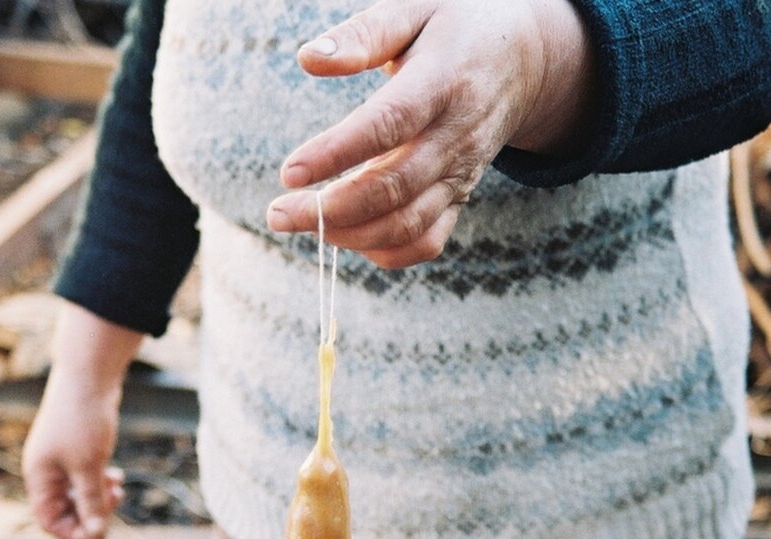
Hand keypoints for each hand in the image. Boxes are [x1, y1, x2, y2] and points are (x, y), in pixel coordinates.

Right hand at [22, 303, 141, 538]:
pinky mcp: (76, 451)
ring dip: (100, 498)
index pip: (49, 521)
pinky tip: (116, 476)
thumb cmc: (84, 421)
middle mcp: (46, 472)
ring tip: (118, 487)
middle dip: (91, 513)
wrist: (89, 377)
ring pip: (79, 495)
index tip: (102, 533)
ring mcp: (60, 461)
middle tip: (115, 501)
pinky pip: (86, 479)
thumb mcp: (90, 467)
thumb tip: (97, 533)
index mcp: (39, 478)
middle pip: (65, 511)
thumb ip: (92, 502)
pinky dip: (101, 483)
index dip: (74, 533)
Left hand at [266, 0, 594, 266]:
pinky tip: (348, 236)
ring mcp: (460, 174)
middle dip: (332, 210)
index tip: (290, 172)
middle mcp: (455, 136)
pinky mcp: (459, 198)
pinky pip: (426, 242)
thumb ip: (363, 35)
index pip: (389, 125)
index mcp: (443, 82)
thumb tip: (308, 59)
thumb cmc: (455, 25)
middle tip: (279, 213)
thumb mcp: (415, 8)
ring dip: (350, 236)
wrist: (522, 59)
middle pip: (394, 188)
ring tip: (303, 223)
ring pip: (407, 224)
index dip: (338, 153)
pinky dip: (385, 251)